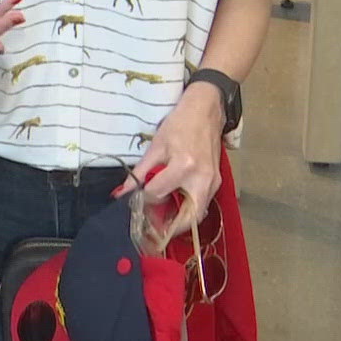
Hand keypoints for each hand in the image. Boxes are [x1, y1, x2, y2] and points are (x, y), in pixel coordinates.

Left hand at [114, 83, 224, 228]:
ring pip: (198, 214)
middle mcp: (202, 179)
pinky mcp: (218, 182)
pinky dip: (190, 209)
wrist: (206, 110)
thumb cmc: (179, 124)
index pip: (158, 193)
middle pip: (188, 217)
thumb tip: (122, 191)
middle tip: (153, 230)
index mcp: (184, 167)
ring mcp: (213, 182)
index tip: (135, 200)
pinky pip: (203, 203)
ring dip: (181, 221)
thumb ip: (140, 172)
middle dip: (171, 227)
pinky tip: (175, 206)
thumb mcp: (156, 145)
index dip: (144, 198)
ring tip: (162, 221)